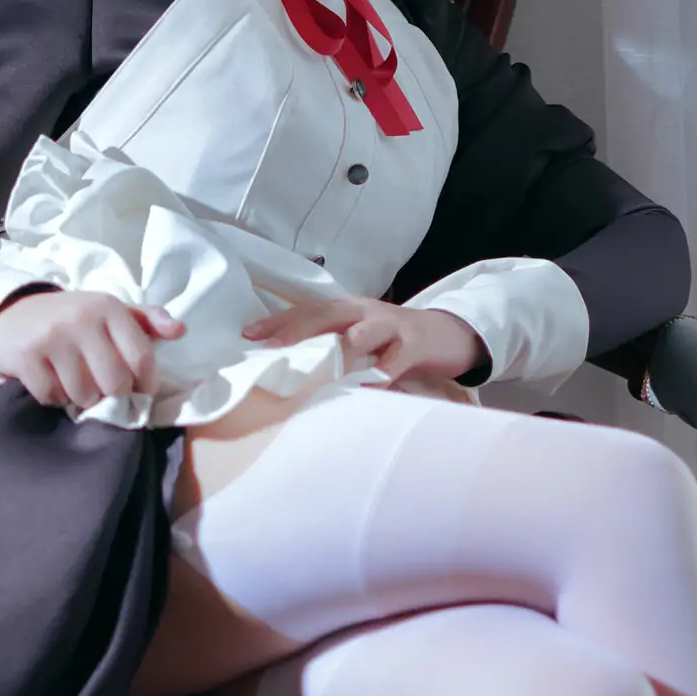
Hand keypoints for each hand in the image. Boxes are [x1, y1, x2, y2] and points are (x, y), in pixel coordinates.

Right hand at [0, 288, 184, 410]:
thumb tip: (180, 330)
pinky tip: (52, 381)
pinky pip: (53, 397)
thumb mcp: (111, 312)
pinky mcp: (27, 356)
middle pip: (115, 383)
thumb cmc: (73, 319)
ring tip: (75, 381)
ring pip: (84, 395)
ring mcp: (52, 337)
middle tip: (101, 384)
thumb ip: (148, 320)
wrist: (12, 314)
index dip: (145, 383)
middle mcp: (81, 319)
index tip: (139, 389)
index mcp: (109, 307)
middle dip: (111, 393)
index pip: (141, 357)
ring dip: (82, 397)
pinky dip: (55, 397)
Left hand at [239, 293, 487, 393]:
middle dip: (298, 329)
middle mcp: (365, 312)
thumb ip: (331, 347)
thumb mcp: (360, 337)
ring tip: (318, 368)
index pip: (307, 310)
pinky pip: (396, 360)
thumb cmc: (394, 342)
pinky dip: (382, 373)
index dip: (278, 320)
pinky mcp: (415, 345)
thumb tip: (287, 368)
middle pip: (327, 314)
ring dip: (339, 350)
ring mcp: (391, 326)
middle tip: (273, 346)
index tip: (248, 334)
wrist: (448, 334)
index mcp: (347, 309)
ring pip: (361, 333)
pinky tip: (369, 387)